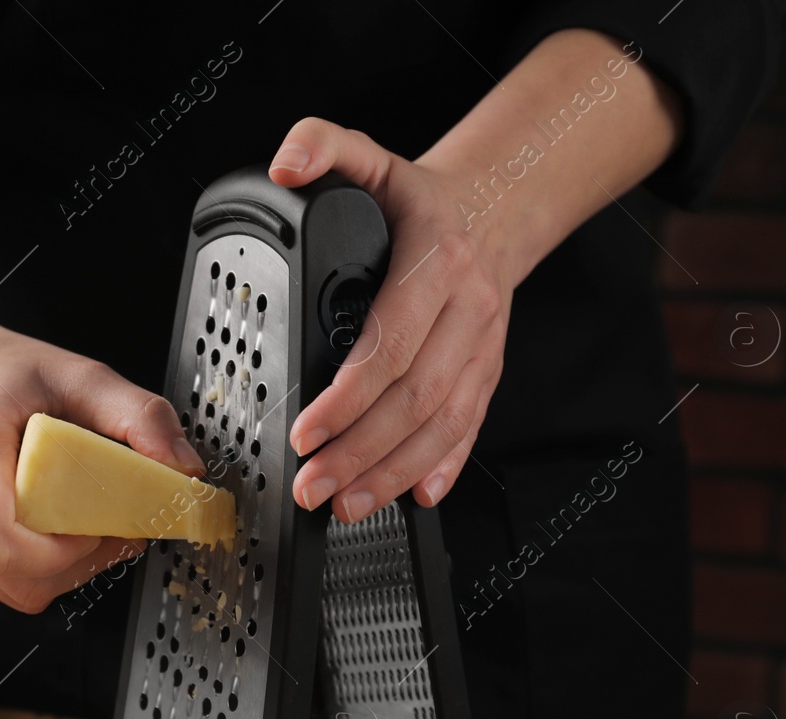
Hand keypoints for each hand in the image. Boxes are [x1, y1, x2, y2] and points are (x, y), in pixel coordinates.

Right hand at [0, 324, 204, 612]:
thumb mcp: (75, 374)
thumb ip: (137, 415)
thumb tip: (185, 467)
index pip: (1, 546)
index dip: (61, 553)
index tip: (94, 525)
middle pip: (17, 577)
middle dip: (79, 563)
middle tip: (112, 525)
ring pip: (13, 588)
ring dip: (63, 568)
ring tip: (85, 523)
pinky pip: (0, 581)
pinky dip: (38, 566)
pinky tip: (52, 527)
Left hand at [268, 118, 509, 519]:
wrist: (498, 205)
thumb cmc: (422, 198)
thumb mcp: (372, 157)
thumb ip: (324, 146)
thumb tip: (287, 162)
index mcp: (436, 263)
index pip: (390, 343)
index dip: (348, 396)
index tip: (307, 430)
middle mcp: (467, 310)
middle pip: (414, 398)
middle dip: (361, 451)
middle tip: (314, 484)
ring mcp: (482, 347)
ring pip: (443, 424)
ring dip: (394, 472)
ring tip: (347, 504)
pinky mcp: (488, 372)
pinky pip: (471, 428)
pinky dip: (445, 466)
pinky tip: (415, 496)